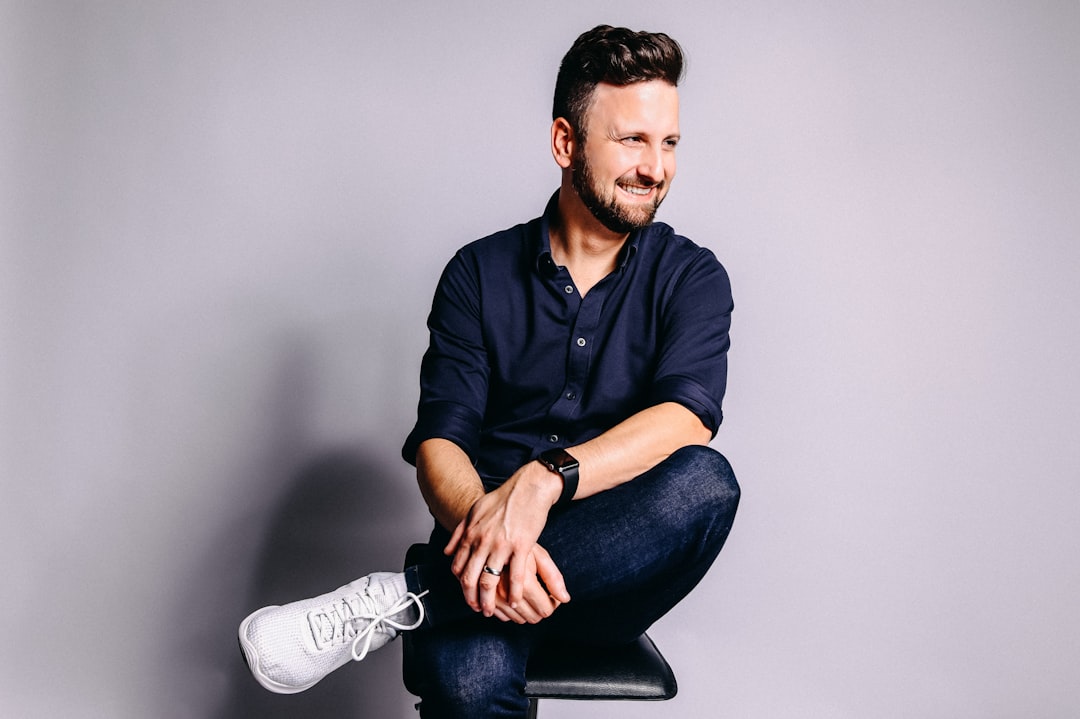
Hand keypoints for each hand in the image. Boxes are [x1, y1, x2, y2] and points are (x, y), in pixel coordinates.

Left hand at [444, 462, 569, 616]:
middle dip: (471, 598)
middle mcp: (483, 541)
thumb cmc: (503, 499)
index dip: (460, 584)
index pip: (458, 566)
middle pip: (470, 578)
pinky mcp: (521, 547)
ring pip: (489, 581)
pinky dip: (514, 592)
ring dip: (489, 601)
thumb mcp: (475, 511)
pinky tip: (515, 602)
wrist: (528, 488)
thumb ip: (459, 532)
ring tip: (491, 611)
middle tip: (476, 609)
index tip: (466, 593)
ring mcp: (502, 545)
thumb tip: (447, 552)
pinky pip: (516, 576)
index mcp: (471, 534)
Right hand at [487, 545, 567, 623]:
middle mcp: (507, 591)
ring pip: (516, 619)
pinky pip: (501, 616)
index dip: (552, 604)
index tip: (552, 595)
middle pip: (532, 617)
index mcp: (524, 580)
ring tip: (527, 594)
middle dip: (539, 609)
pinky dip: (509, 611)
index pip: (545, 609)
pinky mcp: (480, 596)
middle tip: (541, 595)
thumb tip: (565, 599)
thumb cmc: (519, 543)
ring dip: (524, 611)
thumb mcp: (539, 555)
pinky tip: (512, 596)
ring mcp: (491, 595)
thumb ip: (553, 577)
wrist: (490, 533)